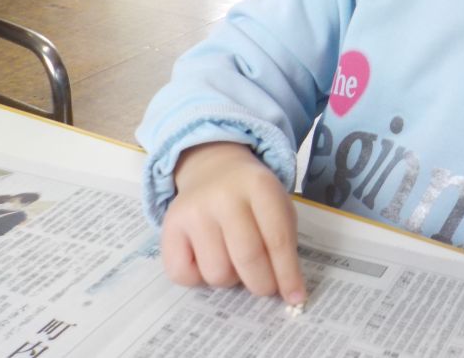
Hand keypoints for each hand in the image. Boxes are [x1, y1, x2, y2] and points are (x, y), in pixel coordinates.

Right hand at [161, 142, 305, 304]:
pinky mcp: (169, 227)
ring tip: (233, 260)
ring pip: (217, 273)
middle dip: (262, 283)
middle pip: (247, 257)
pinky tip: (206, 258)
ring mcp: (193, 211)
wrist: (213, 167)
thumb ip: (284, 242)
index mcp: (259, 186)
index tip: (295, 296)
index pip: (277, 239)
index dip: (287, 274)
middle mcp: (223, 196)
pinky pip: (183, 275)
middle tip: (266, 288)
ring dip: (230, 278)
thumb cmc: (251, 195)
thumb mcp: (277, 204)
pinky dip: (198, 278)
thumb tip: (288, 291)